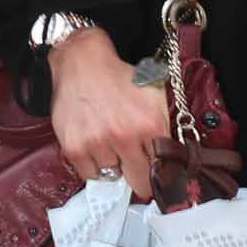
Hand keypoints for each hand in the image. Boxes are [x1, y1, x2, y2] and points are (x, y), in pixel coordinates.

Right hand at [47, 29, 169, 198]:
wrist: (83, 64)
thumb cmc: (120, 79)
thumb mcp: (155, 97)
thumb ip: (165, 128)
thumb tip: (171, 160)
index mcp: (150, 124)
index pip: (162, 169)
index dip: (160, 177)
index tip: (157, 182)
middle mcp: (124, 135)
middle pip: (139, 180)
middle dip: (140, 177)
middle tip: (136, 169)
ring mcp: (97, 143)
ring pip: (113, 176)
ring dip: (114, 165)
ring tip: (111, 144)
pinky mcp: (74, 148)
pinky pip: (90, 175)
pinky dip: (94, 166)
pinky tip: (97, 148)